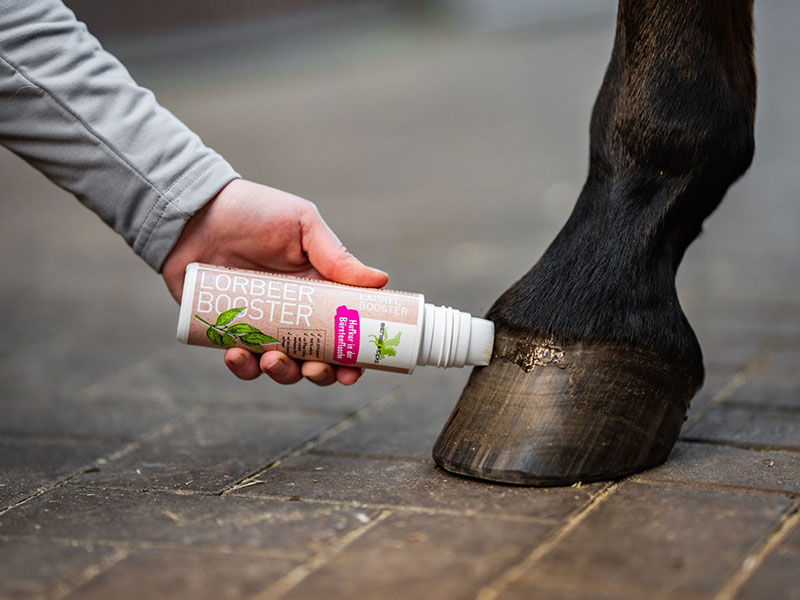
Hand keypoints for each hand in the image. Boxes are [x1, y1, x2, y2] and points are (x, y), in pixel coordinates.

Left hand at [162, 179, 387, 385]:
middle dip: (319, 374)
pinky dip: (242, 366)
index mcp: (319, 292)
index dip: (353, 357)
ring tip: (272, 360)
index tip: (354, 370)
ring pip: (280, 367)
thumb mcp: (302, 225)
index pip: (344, 332)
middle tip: (313, 368)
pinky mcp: (226, 331)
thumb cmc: (253, 211)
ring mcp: (260, 326)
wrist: (195, 211)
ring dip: (282, 374)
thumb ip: (336, 256)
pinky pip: (240, 362)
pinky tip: (236, 354)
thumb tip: (381, 280)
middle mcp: (294, 314)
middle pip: (316, 359)